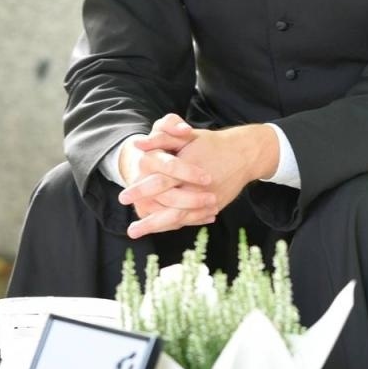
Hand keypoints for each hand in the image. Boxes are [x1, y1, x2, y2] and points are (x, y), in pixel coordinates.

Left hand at [122, 124, 277, 238]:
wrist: (244, 154)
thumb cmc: (210, 143)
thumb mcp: (186, 136)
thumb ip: (160, 138)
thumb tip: (136, 145)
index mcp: (188, 167)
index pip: (160, 181)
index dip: (141, 190)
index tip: (123, 197)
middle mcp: (197, 187)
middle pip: (170, 207)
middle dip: (149, 220)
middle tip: (130, 229)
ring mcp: (208, 199)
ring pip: (181, 218)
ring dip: (158, 227)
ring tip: (138, 232)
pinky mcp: (214, 206)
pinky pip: (192, 219)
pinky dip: (176, 225)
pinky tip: (161, 228)